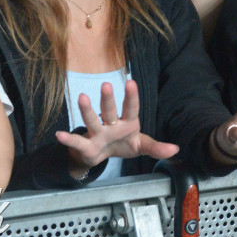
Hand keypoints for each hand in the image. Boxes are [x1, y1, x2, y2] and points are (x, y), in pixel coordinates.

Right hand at [57, 80, 178, 172]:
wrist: (104, 154)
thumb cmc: (125, 143)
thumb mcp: (142, 145)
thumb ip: (156, 147)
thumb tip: (176, 150)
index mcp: (128, 122)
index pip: (131, 108)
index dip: (131, 96)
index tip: (131, 82)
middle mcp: (111, 124)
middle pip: (109, 110)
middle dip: (108, 99)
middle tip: (105, 84)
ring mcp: (98, 133)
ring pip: (92, 121)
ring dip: (87, 110)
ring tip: (82, 97)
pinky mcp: (87, 145)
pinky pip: (78, 142)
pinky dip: (69, 139)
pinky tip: (60, 135)